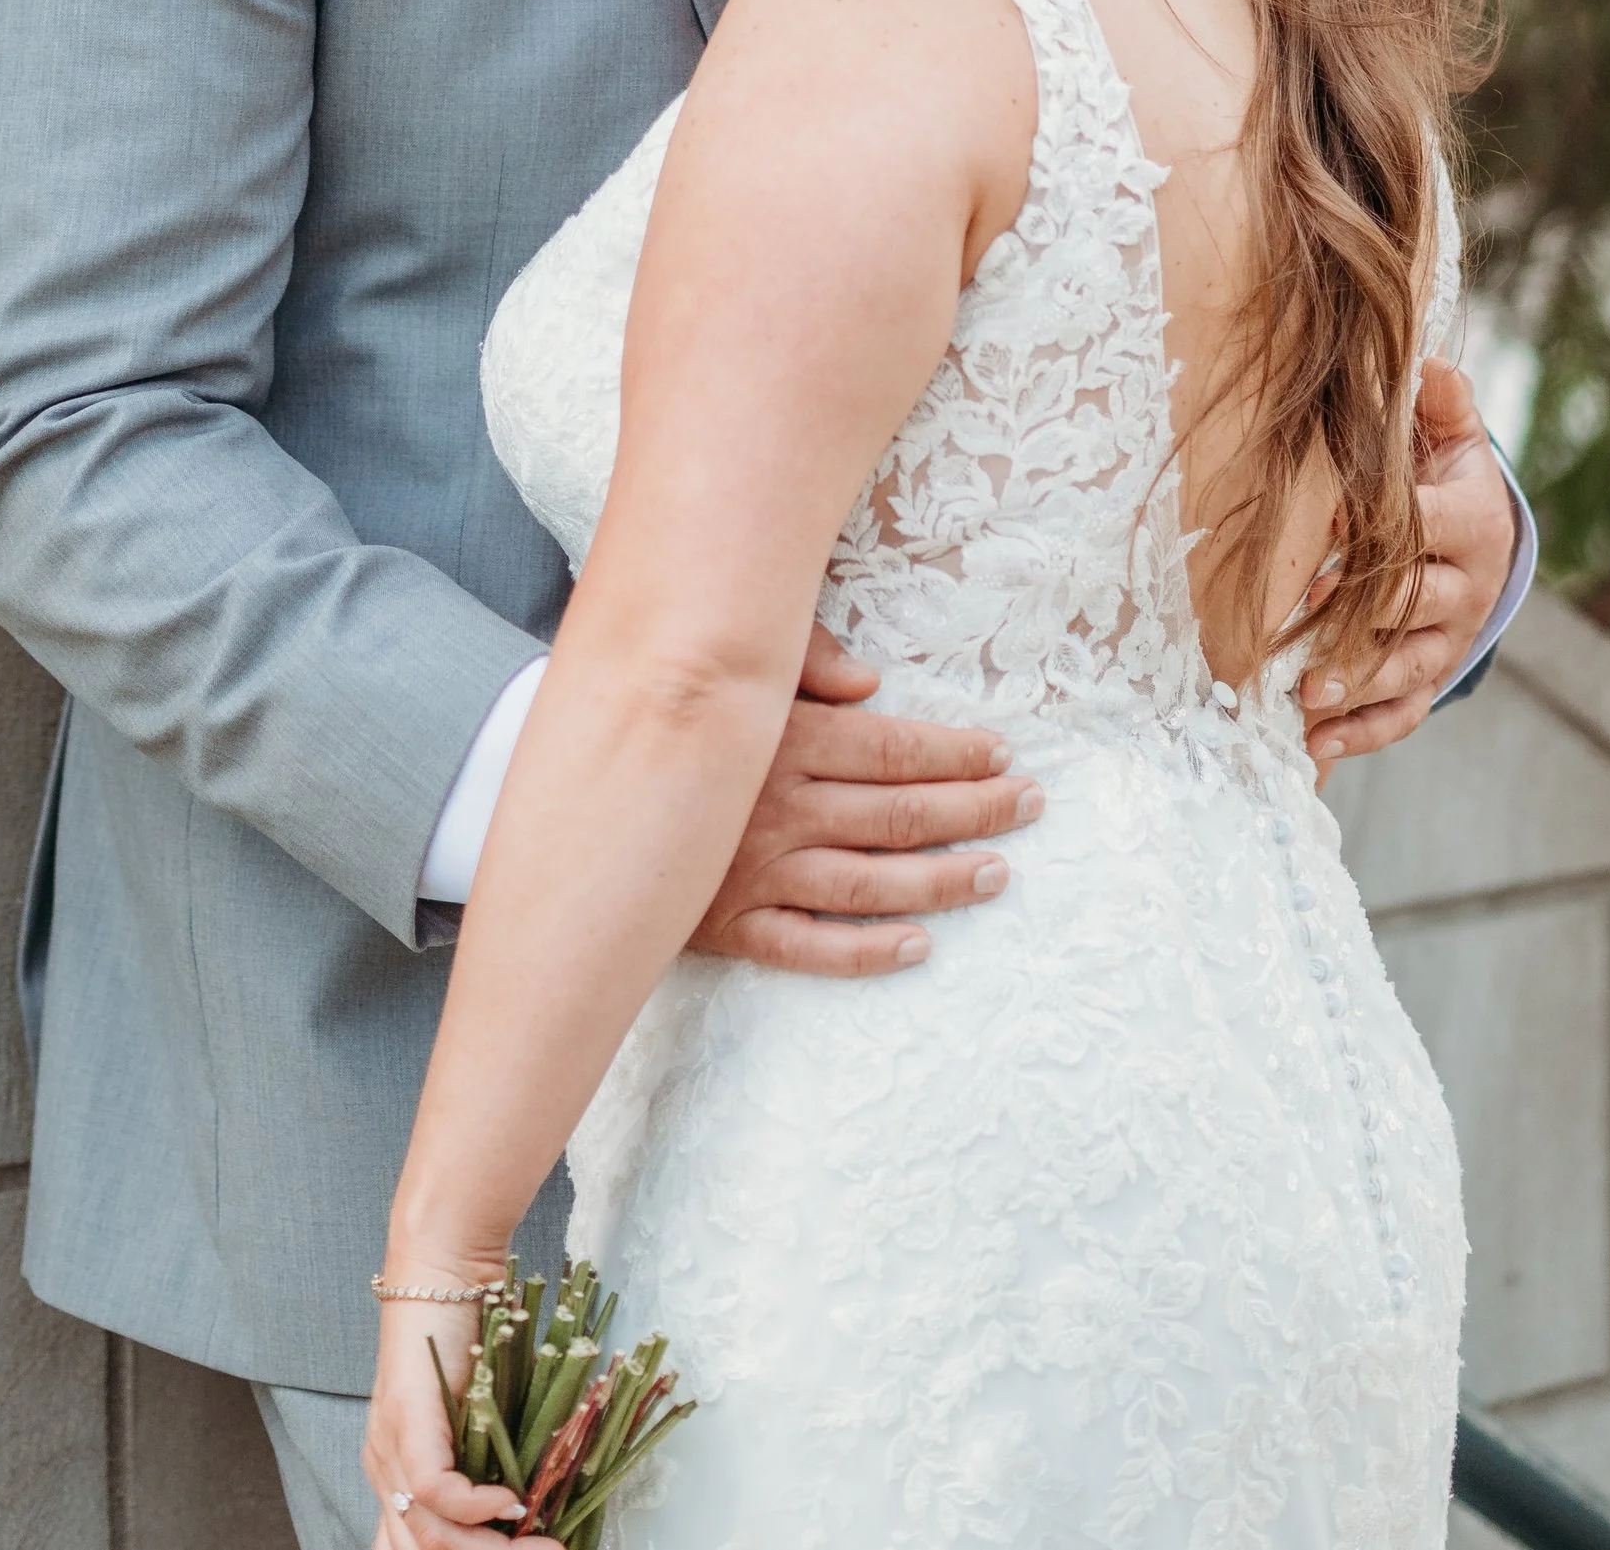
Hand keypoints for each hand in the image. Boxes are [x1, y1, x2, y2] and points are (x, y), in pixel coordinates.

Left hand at [362, 1281, 522, 1549]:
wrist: (444, 1269)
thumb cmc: (466, 1336)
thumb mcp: (474, 1418)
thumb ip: (481, 1463)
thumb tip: (524, 1518)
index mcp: (394, 1474)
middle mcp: (383, 1469)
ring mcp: (390, 1446)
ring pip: (427, 1535)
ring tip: (543, 1543)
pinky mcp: (406, 1419)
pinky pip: (435, 1490)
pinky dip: (476, 1506)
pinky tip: (510, 1503)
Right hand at [687, 622, 1042, 972]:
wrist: (579, 795)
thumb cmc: (672, 717)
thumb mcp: (733, 667)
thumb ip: (802, 658)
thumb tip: (873, 682)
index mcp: (783, 738)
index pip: (892, 749)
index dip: (955, 755)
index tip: (1003, 756)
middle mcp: (777, 807)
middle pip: (897, 813)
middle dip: (974, 811)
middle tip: (1030, 807)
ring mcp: (753, 871)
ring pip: (868, 883)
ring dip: (942, 880)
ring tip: (997, 874)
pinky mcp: (728, 924)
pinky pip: (808, 946)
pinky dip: (866, 951)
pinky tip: (919, 945)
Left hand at [1300, 364, 1516, 771]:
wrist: (1484, 543)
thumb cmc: (1445, 478)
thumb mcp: (1451, 437)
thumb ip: (1442, 403)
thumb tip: (1429, 362)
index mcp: (1472, 524)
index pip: (1423, 528)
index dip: (1377, 531)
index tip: (1325, 530)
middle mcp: (1466, 589)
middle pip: (1412, 608)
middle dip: (1357, 619)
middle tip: (1302, 624)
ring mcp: (1449, 641)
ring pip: (1407, 669)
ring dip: (1355, 684)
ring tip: (1305, 697)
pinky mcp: (1432, 679)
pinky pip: (1404, 715)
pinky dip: (1362, 733)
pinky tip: (1316, 745)